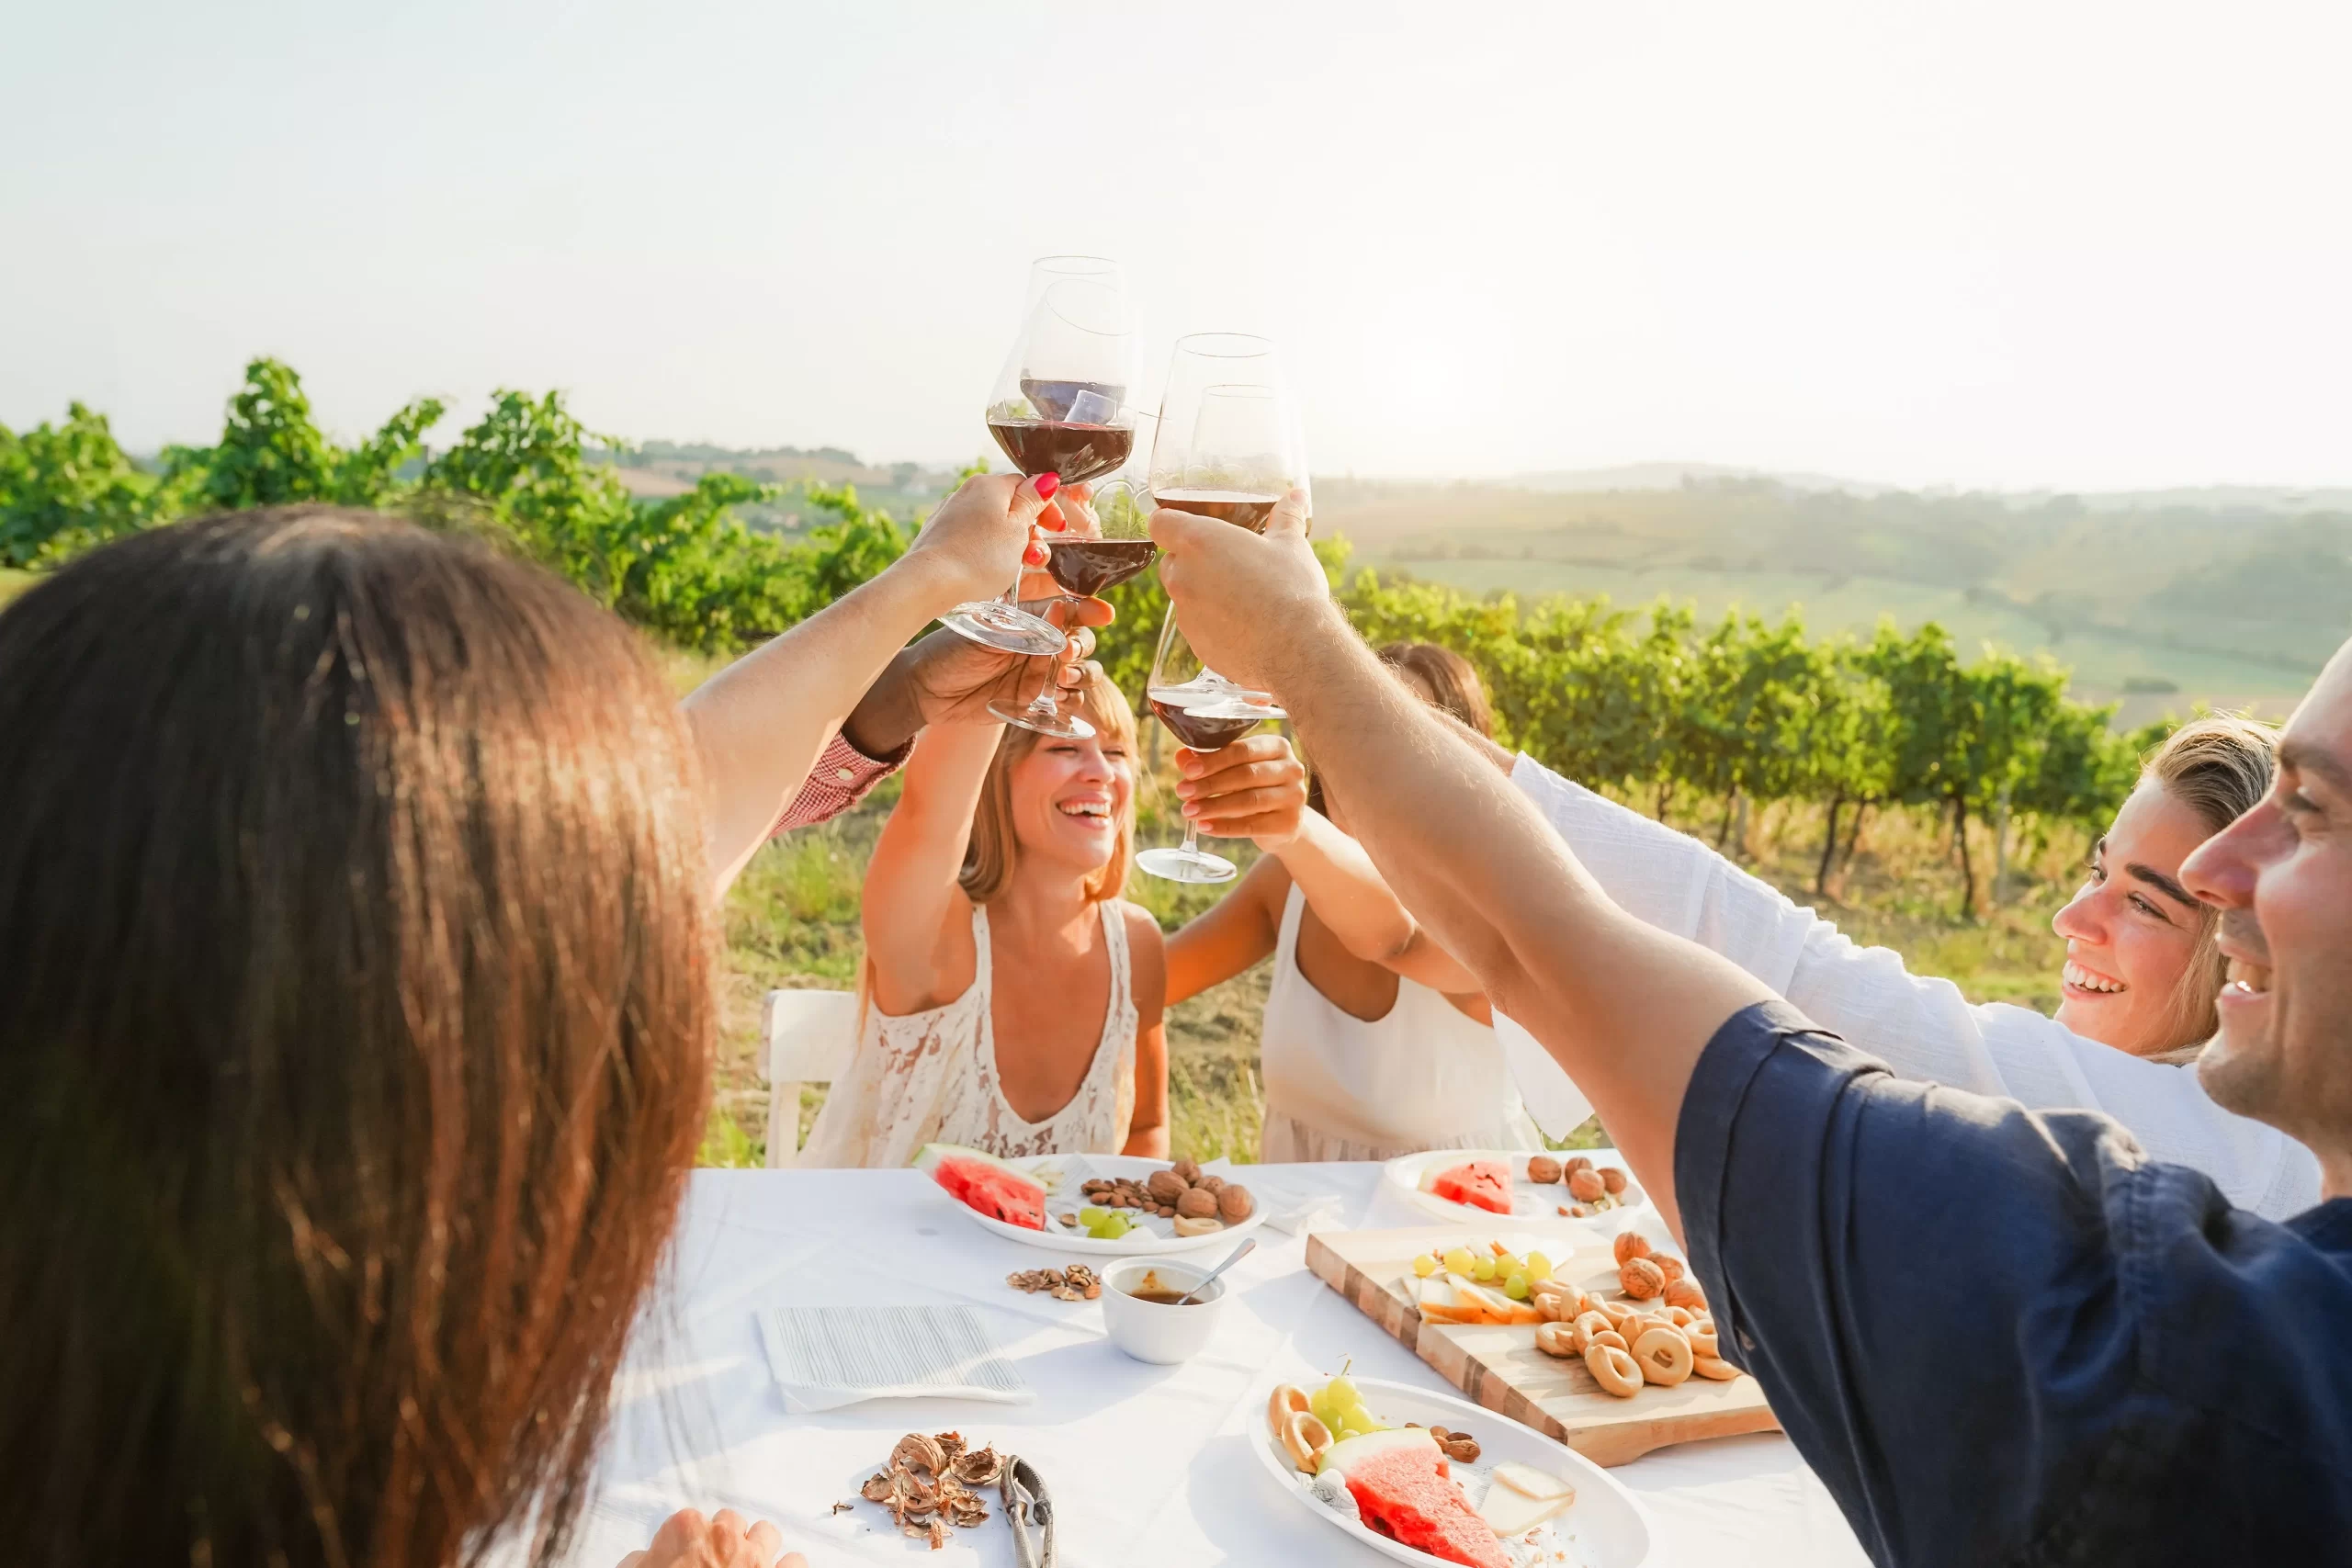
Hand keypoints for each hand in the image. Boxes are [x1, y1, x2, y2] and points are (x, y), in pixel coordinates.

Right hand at [616, 1508, 802, 1567]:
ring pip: (767, 1533)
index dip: (688, 1543)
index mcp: (687, 1530)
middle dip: (724, 1541)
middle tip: (714, 1564)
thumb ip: (641, 1560)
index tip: (685, 1559)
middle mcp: (725, 1537)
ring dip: (758, 1547)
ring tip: (747, 1566)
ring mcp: (755, 1557)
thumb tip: (647, 1556)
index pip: (692, 1521)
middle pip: (731, 1523)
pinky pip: (796, 1562)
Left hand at [841, 598, 1116, 755]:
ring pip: (1081, 674)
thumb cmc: (951, 649)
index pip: (1070, 611)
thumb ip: (1028, 625)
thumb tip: (1064, 609)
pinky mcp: (1034, 703)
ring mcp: (1039, 675)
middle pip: (1083, 643)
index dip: (1090, 610)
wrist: (925, 689)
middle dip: (1082, 647)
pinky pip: (1066, 704)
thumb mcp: (989, 630)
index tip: (1104, 613)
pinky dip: (1070, 702)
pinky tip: (1059, 699)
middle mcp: (1041, 646)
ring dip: (1081, 675)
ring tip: (1062, 678)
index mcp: (1032, 620)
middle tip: (1065, 652)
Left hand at [899, 471, 1061, 610]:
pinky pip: (973, 539)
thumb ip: (1033, 502)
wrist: (929, 582)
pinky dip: (987, 552)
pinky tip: (988, 571)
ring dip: (1011, 546)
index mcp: (989, 485)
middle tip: (1035, 559)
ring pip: (992, 526)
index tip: (1057, 530)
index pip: (1026, 485)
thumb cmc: (978, 557)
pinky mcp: (939, 537)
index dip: (1046, 507)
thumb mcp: (1017, 529)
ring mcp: (950, 515)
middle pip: (1010, 508)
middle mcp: (967, 494)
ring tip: (1016, 570)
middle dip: (1029, 532)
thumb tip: (1045, 479)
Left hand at [1149, 487, 1330, 696]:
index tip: (1185, 524)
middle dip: (1191, 560)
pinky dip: (1213, 623)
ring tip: (1239, 597)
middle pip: (1171, 561)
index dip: (1170, 522)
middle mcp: (1183, 576)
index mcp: (1199, 542)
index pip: (1160, 523)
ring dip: (1202, 593)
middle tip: (1225, 562)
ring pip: (1184, 596)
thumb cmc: (1291, 589)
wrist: (1296, 649)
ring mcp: (1185, 613)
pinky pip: (1197, 626)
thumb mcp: (1291, 546)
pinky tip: (1242, 625)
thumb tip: (1295, 496)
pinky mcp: (1195, 643)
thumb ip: (1286, 517)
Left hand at [1174, 732, 1308, 844]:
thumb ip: (1210, 761)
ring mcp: (1295, 796)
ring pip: (1249, 800)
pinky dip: (1225, 827)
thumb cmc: (1254, 788)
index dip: (1214, 760)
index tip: (1188, 771)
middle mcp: (1292, 768)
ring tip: (1188, 811)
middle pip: (1246, 774)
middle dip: (1210, 784)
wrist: (1282, 822)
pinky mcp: (1290, 823)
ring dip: (1214, 806)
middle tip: (1182, 792)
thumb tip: (1182, 756)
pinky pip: (1252, 826)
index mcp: (1277, 746)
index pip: (1243, 750)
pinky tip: (1204, 827)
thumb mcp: (1234, 770)